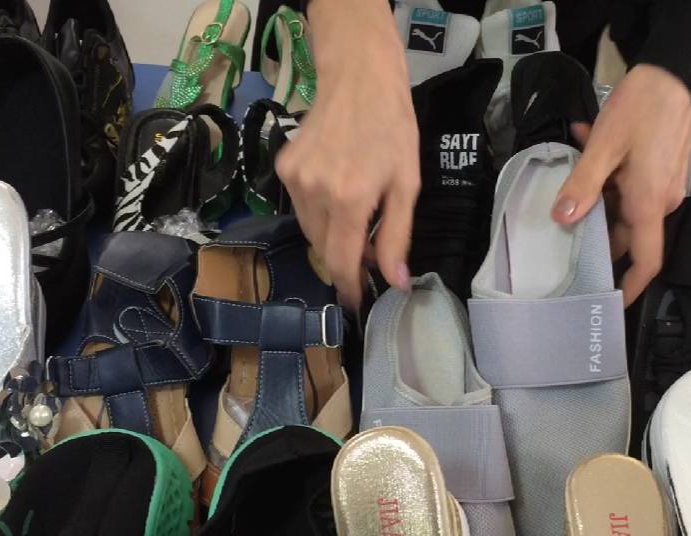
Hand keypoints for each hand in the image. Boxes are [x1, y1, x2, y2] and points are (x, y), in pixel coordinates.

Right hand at [277, 0, 418, 310]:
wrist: (358, 78)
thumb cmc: (393, 128)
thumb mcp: (407, 184)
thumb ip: (397, 236)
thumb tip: (395, 281)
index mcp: (349, 198)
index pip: (340, 262)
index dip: (348, 286)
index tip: (355, 302)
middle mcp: (314, 192)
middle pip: (323, 249)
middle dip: (344, 257)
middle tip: (369, 250)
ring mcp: (293, 179)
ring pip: (310, 230)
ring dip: (332, 234)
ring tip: (356, 213)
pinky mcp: (283, 167)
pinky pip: (300, 207)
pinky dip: (319, 210)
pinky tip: (337, 189)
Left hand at [551, 64, 690, 305]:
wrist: (676, 72)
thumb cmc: (642, 109)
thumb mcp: (604, 147)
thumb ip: (583, 185)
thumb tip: (562, 219)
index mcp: (650, 204)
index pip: (646, 261)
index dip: (630, 286)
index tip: (611, 303)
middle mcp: (663, 202)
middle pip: (628, 236)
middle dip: (597, 233)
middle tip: (564, 234)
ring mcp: (665, 187)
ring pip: (625, 209)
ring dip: (599, 195)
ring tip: (575, 167)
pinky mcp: (662, 172)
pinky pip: (631, 188)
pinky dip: (610, 177)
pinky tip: (588, 145)